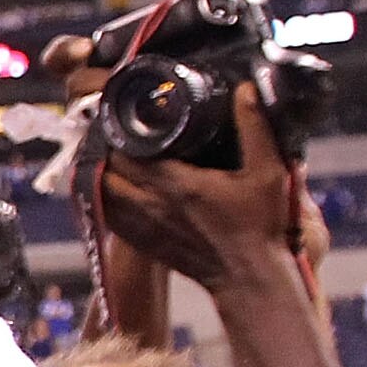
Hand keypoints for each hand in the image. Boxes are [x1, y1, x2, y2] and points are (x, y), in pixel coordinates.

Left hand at [95, 86, 308, 294]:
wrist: (249, 278)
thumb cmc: (262, 227)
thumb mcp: (269, 171)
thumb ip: (256, 127)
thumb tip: (247, 88)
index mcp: (176, 184)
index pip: (126, 149)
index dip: (117, 128)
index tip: (120, 111)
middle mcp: (150, 204)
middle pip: (106, 168)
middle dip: (104, 145)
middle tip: (112, 125)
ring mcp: (142, 225)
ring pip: (100, 191)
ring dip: (98, 170)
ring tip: (107, 148)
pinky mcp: (141, 242)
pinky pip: (106, 214)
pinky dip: (101, 195)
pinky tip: (109, 181)